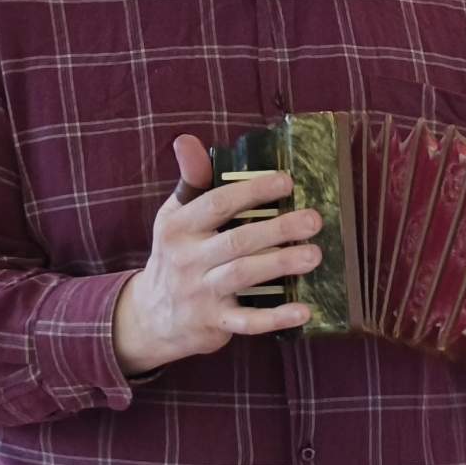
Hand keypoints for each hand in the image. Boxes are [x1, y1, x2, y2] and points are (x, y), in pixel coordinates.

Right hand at [112, 135, 323, 375]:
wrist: (151, 317)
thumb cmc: (175, 255)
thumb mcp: (174, 217)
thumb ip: (191, 181)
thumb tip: (187, 140)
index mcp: (179, 227)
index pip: (216, 204)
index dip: (252, 191)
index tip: (286, 182)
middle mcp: (187, 259)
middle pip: (236, 241)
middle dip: (277, 228)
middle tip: (313, 220)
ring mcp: (200, 293)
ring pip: (243, 276)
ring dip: (281, 264)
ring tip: (314, 255)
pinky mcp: (214, 324)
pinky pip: (247, 322)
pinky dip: (275, 318)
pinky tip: (304, 311)